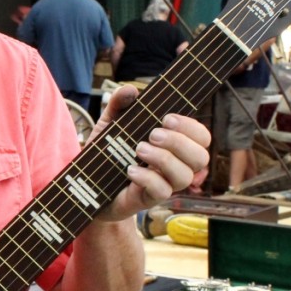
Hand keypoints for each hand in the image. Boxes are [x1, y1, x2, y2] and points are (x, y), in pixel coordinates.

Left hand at [86, 85, 209, 221]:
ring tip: (139, 149)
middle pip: (201, 157)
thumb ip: (119, 105)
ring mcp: (163, 184)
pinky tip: (130, 169)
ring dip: (164, 159)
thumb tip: (130, 90)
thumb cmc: (108, 154)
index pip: (201, 137)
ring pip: (185, 176)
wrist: (88, 186)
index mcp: (173, 145)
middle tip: (153, 134)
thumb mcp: (110, 125)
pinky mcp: (148, 200)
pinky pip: (162, 192)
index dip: (191, 127)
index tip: (166, 118)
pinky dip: (148, 178)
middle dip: (180, 142)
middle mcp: (174, 166)